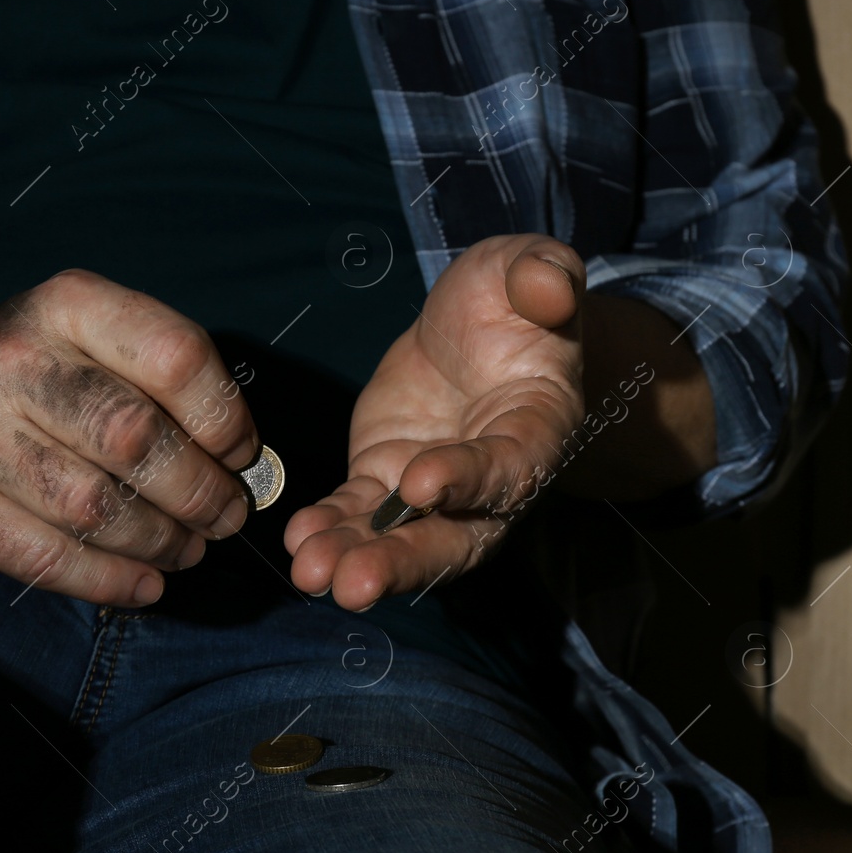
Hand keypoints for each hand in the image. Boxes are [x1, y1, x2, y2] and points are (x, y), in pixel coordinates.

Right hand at [0, 270, 259, 606]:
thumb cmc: (39, 375)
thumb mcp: (95, 340)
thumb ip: (166, 383)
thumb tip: (242, 463)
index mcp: (68, 304)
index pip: (174, 357)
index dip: (223, 417)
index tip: (241, 454)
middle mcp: (13, 359)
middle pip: (135, 438)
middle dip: (200, 491)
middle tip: (226, 515)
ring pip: (95, 506)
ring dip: (162, 541)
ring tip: (189, 548)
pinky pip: (46, 557)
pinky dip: (110, 581)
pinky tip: (145, 584)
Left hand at [283, 234, 586, 610]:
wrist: (477, 323)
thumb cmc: (514, 298)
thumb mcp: (530, 268)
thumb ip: (544, 275)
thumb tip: (550, 286)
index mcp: (539, 429)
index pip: (509, 467)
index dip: (467, 480)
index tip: (418, 485)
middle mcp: (492, 478)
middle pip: (456, 535)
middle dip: (405, 561)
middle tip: (356, 583)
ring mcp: (435, 485)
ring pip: (403, 538)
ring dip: (359, 559)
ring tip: (313, 571)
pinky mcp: (387, 477)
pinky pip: (361, 512)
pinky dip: (332, 528)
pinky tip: (301, 540)